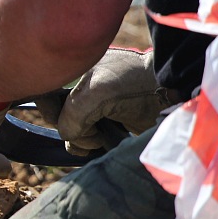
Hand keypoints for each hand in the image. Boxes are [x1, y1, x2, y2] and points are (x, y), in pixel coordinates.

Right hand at [36, 48, 170, 154]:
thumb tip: (69, 136)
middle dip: (68, 127)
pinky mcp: (110, 124)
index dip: (47, 108)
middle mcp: (83, 89)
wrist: (174, 92)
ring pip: (71, 130)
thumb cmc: (135, 84)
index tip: (62, 119)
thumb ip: (71, 115)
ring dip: (79, 140)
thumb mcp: (95, 93)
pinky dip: (88, 146)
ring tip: (97, 140)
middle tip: (88, 130)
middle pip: (56, 115)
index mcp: (74, 72)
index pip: (44, 93)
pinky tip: (99, 144)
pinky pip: (86, 139)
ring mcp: (96, 108)